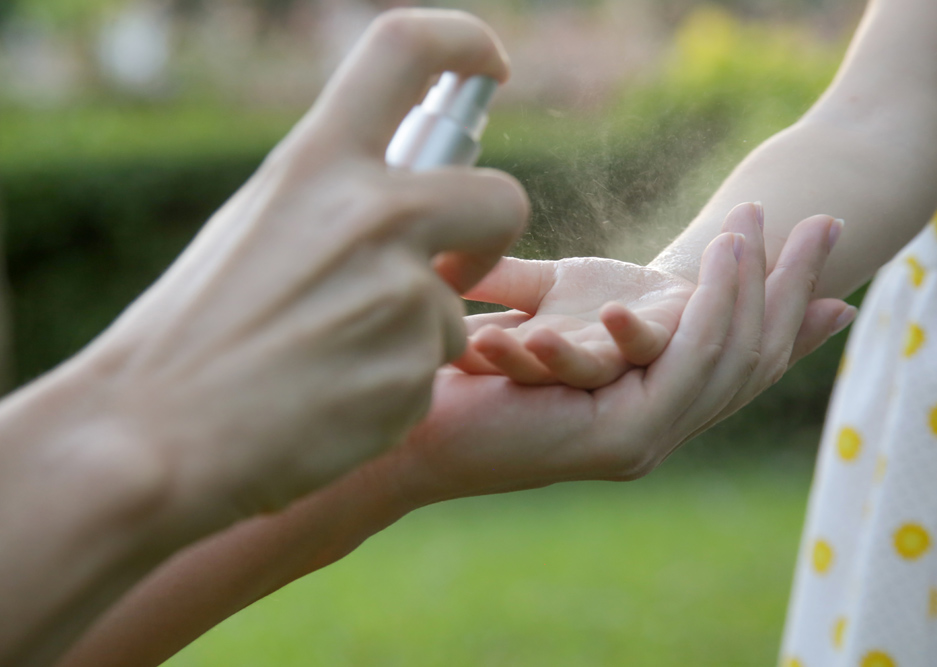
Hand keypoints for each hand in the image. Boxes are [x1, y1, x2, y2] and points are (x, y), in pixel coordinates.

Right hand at [71, 9, 527, 528]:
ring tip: (332, 358)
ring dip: (417, 331)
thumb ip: (335, 194)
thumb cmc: (193, 333)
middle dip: (492, 234)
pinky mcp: (414, 371)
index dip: (465, 42)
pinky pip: (432, 368)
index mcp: (317, 162)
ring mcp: (402, 296)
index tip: (489, 66)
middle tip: (460, 260)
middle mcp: (375, 215)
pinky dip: (397, 383)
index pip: (409, 49)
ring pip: (456, 306)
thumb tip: (412, 181)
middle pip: (504, 197)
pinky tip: (334, 398)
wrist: (156, 438)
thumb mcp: (255, 226)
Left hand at [375, 210, 851, 506]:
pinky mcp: (622, 441)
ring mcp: (644, 444)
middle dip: (792, 289)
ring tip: (758, 223)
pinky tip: (718, 259)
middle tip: (827, 225)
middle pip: (752, 361)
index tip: (828, 264)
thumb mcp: (548, 325)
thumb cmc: (464, 376)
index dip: (788, 313)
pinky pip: (689, 366)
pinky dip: (710, 309)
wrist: (407, 433)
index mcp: (643, 408)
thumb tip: (614, 285)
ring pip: (730, 360)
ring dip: (754, 287)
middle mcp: (655, 432)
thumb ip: (590, 316)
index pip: (737, 364)